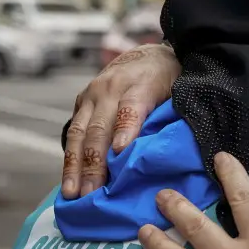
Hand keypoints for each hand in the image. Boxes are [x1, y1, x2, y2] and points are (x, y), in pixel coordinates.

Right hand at [62, 43, 180, 198]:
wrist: (150, 55)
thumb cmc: (170, 79)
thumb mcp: (179, 91)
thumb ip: (172, 115)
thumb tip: (170, 152)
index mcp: (141, 84)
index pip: (132, 108)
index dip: (126, 129)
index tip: (121, 152)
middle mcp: (110, 88)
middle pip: (100, 128)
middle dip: (94, 162)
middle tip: (92, 192)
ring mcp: (92, 95)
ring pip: (80, 132)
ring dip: (75, 166)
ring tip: (72, 193)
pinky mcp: (81, 102)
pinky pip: (73, 133)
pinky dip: (70, 159)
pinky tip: (69, 181)